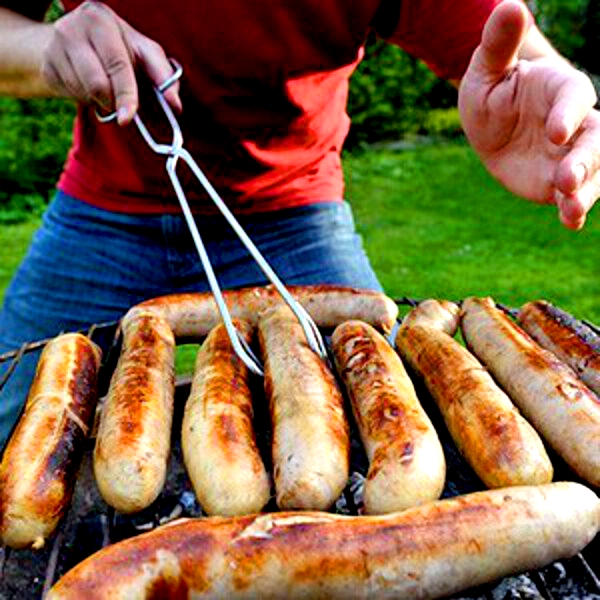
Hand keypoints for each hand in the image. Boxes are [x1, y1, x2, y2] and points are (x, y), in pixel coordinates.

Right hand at [41, 1, 180, 123]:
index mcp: (101, 20)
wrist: (75, 40)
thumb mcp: (143, 53)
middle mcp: (73, 28)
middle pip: (98, 84)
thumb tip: (176, 104)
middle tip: (122, 106)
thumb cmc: (118, 48)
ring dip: (101, 101)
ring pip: (84, 93)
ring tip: (106, 88)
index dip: (126, 94)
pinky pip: (70, 96)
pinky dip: (86, 99)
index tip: (128, 118)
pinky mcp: (47, 66)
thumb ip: (163, 75)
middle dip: (113, 102)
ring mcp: (55, 47)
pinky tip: (88, 85)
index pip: (117, 64)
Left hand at [458, 0, 599, 229]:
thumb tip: (509, 4)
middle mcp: (575, 122)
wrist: (491, 126)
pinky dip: (574, 208)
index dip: (569, 114)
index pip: (575, 98)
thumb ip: (499, 43)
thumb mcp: (486, 70)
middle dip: (585, 158)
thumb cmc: (492, 91)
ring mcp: (569, 154)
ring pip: (592, 170)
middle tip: (566, 178)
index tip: (555, 132)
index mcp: (560, 89)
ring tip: (570, 209)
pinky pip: (572, 195)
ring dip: (585, 190)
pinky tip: (570, 221)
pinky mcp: (557, 182)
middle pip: (595, 138)